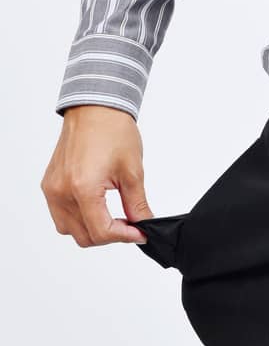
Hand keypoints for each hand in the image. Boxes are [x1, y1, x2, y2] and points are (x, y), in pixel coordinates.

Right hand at [41, 106, 151, 247]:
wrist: (95, 109)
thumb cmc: (112, 131)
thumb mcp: (132, 171)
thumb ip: (137, 204)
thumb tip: (142, 225)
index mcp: (83, 188)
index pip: (101, 231)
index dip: (124, 236)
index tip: (139, 233)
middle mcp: (62, 192)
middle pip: (84, 236)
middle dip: (109, 235)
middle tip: (129, 224)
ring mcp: (52, 190)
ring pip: (69, 230)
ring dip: (92, 230)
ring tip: (113, 216)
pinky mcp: (49, 185)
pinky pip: (60, 215)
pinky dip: (78, 218)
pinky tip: (95, 207)